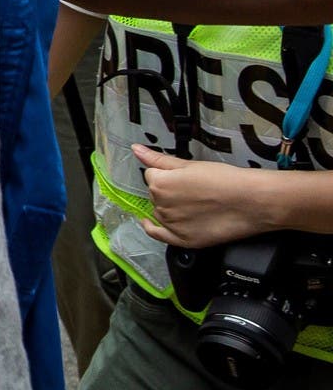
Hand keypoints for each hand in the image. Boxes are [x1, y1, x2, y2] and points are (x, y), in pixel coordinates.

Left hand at [135, 146, 289, 247]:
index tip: (182, 177)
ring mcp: (172, 225)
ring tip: (193, 204)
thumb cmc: (225, 181)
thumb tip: (136, 149)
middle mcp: (161, 205)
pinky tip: (149, 222)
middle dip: (168, 191)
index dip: (167, 175)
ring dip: (169, 207)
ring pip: (160, 212)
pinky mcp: (184, 240)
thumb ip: (158, 159)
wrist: (253, 202)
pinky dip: (152, 228)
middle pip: (155, 195)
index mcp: (160, 184)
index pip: (151, 176)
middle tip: (192, 190)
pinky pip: (158, 235)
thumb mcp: (189, 164)